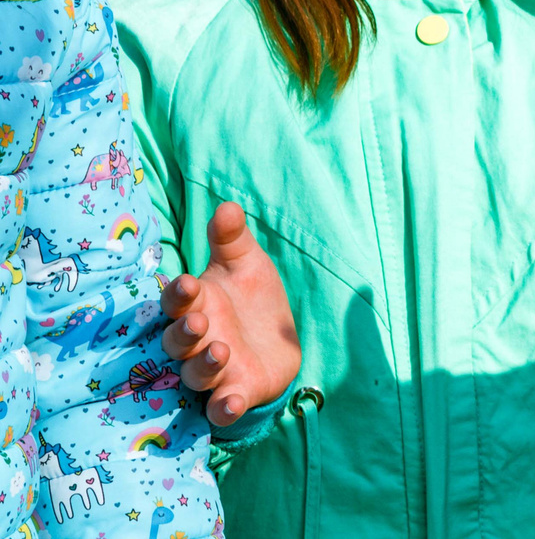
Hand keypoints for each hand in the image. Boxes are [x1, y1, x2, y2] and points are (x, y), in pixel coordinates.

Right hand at [160, 201, 301, 427]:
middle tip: (199, 321)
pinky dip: (224, 408)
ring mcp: (214, 370)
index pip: (178, 301)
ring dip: (205, 364)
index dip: (179, 294)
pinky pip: (221, 407)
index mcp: (197, 305)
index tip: (187, 282)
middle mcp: (198, 341)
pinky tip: (231, 404)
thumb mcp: (247, 263)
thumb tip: (227, 206)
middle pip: (178, 340)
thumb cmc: (252, 297)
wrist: (277, 339)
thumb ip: (233, 239)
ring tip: (221, 350)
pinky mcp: (235, 393)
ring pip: (196, 372)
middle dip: (185, 332)